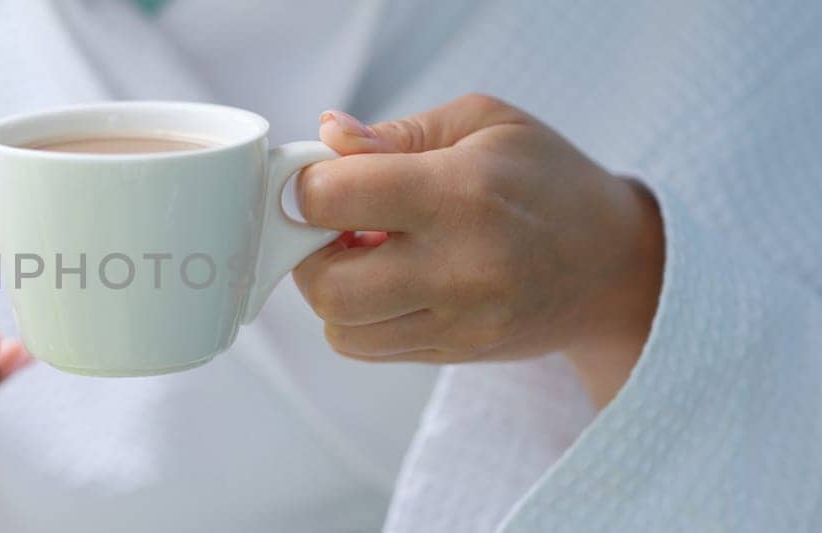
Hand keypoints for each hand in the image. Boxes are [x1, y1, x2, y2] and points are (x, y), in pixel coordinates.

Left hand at [293, 94, 663, 406]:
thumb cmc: (544, 180)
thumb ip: (396, 133)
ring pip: (340, 328)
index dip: (308, 185)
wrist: (615, 264)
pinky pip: (369, 348)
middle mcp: (460, 267)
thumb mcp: (484, 124)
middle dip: (310, 251)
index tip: (322, 178)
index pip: (334, 198)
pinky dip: (361, 318)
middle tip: (336, 225)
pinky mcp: (455, 353)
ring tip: (368, 254)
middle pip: (326, 285)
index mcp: (460, 193)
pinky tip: (392, 282)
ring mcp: (459, 322)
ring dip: (335, 289)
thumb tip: (328, 137)